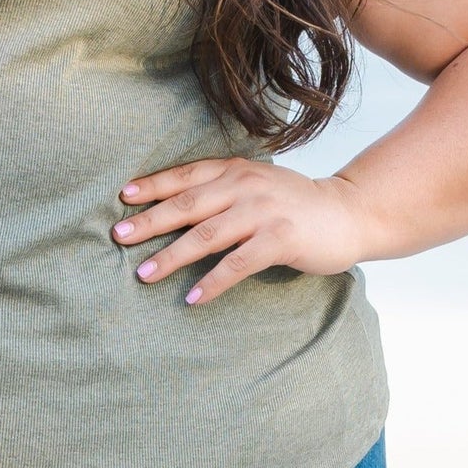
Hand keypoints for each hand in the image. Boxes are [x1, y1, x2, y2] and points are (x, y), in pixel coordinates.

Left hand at [111, 157, 370, 305]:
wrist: (349, 212)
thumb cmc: (295, 204)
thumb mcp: (256, 184)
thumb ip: (222, 189)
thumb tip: (174, 207)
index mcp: (235, 170)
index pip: (184, 176)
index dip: (152, 186)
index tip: (122, 197)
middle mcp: (245, 185)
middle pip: (186, 205)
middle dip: (149, 222)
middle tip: (118, 236)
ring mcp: (263, 211)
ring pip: (206, 235)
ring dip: (172, 256)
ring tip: (144, 275)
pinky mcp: (280, 238)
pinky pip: (238, 263)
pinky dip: (213, 282)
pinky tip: (193, 298)